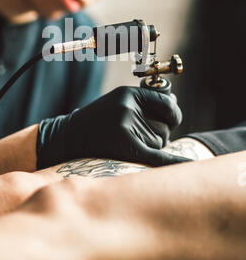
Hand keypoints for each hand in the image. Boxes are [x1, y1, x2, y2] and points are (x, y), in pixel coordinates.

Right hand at [36, 86, 189, 168]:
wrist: (68, 138)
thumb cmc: (97, 121)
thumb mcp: (119, 101)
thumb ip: (147, 102)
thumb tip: (175, 107)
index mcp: (130, 93)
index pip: (169, 104)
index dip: (172, 115)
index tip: (169, 119)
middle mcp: (129, 107)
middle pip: (166, 127)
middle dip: (158, 133)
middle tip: (133, 135)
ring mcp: (126, 126)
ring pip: (160, 142)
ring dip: (151, 146)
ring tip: (124, 142)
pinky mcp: (125, 146)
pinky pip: (158, 156)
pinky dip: (175, 162)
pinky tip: (191, 166)